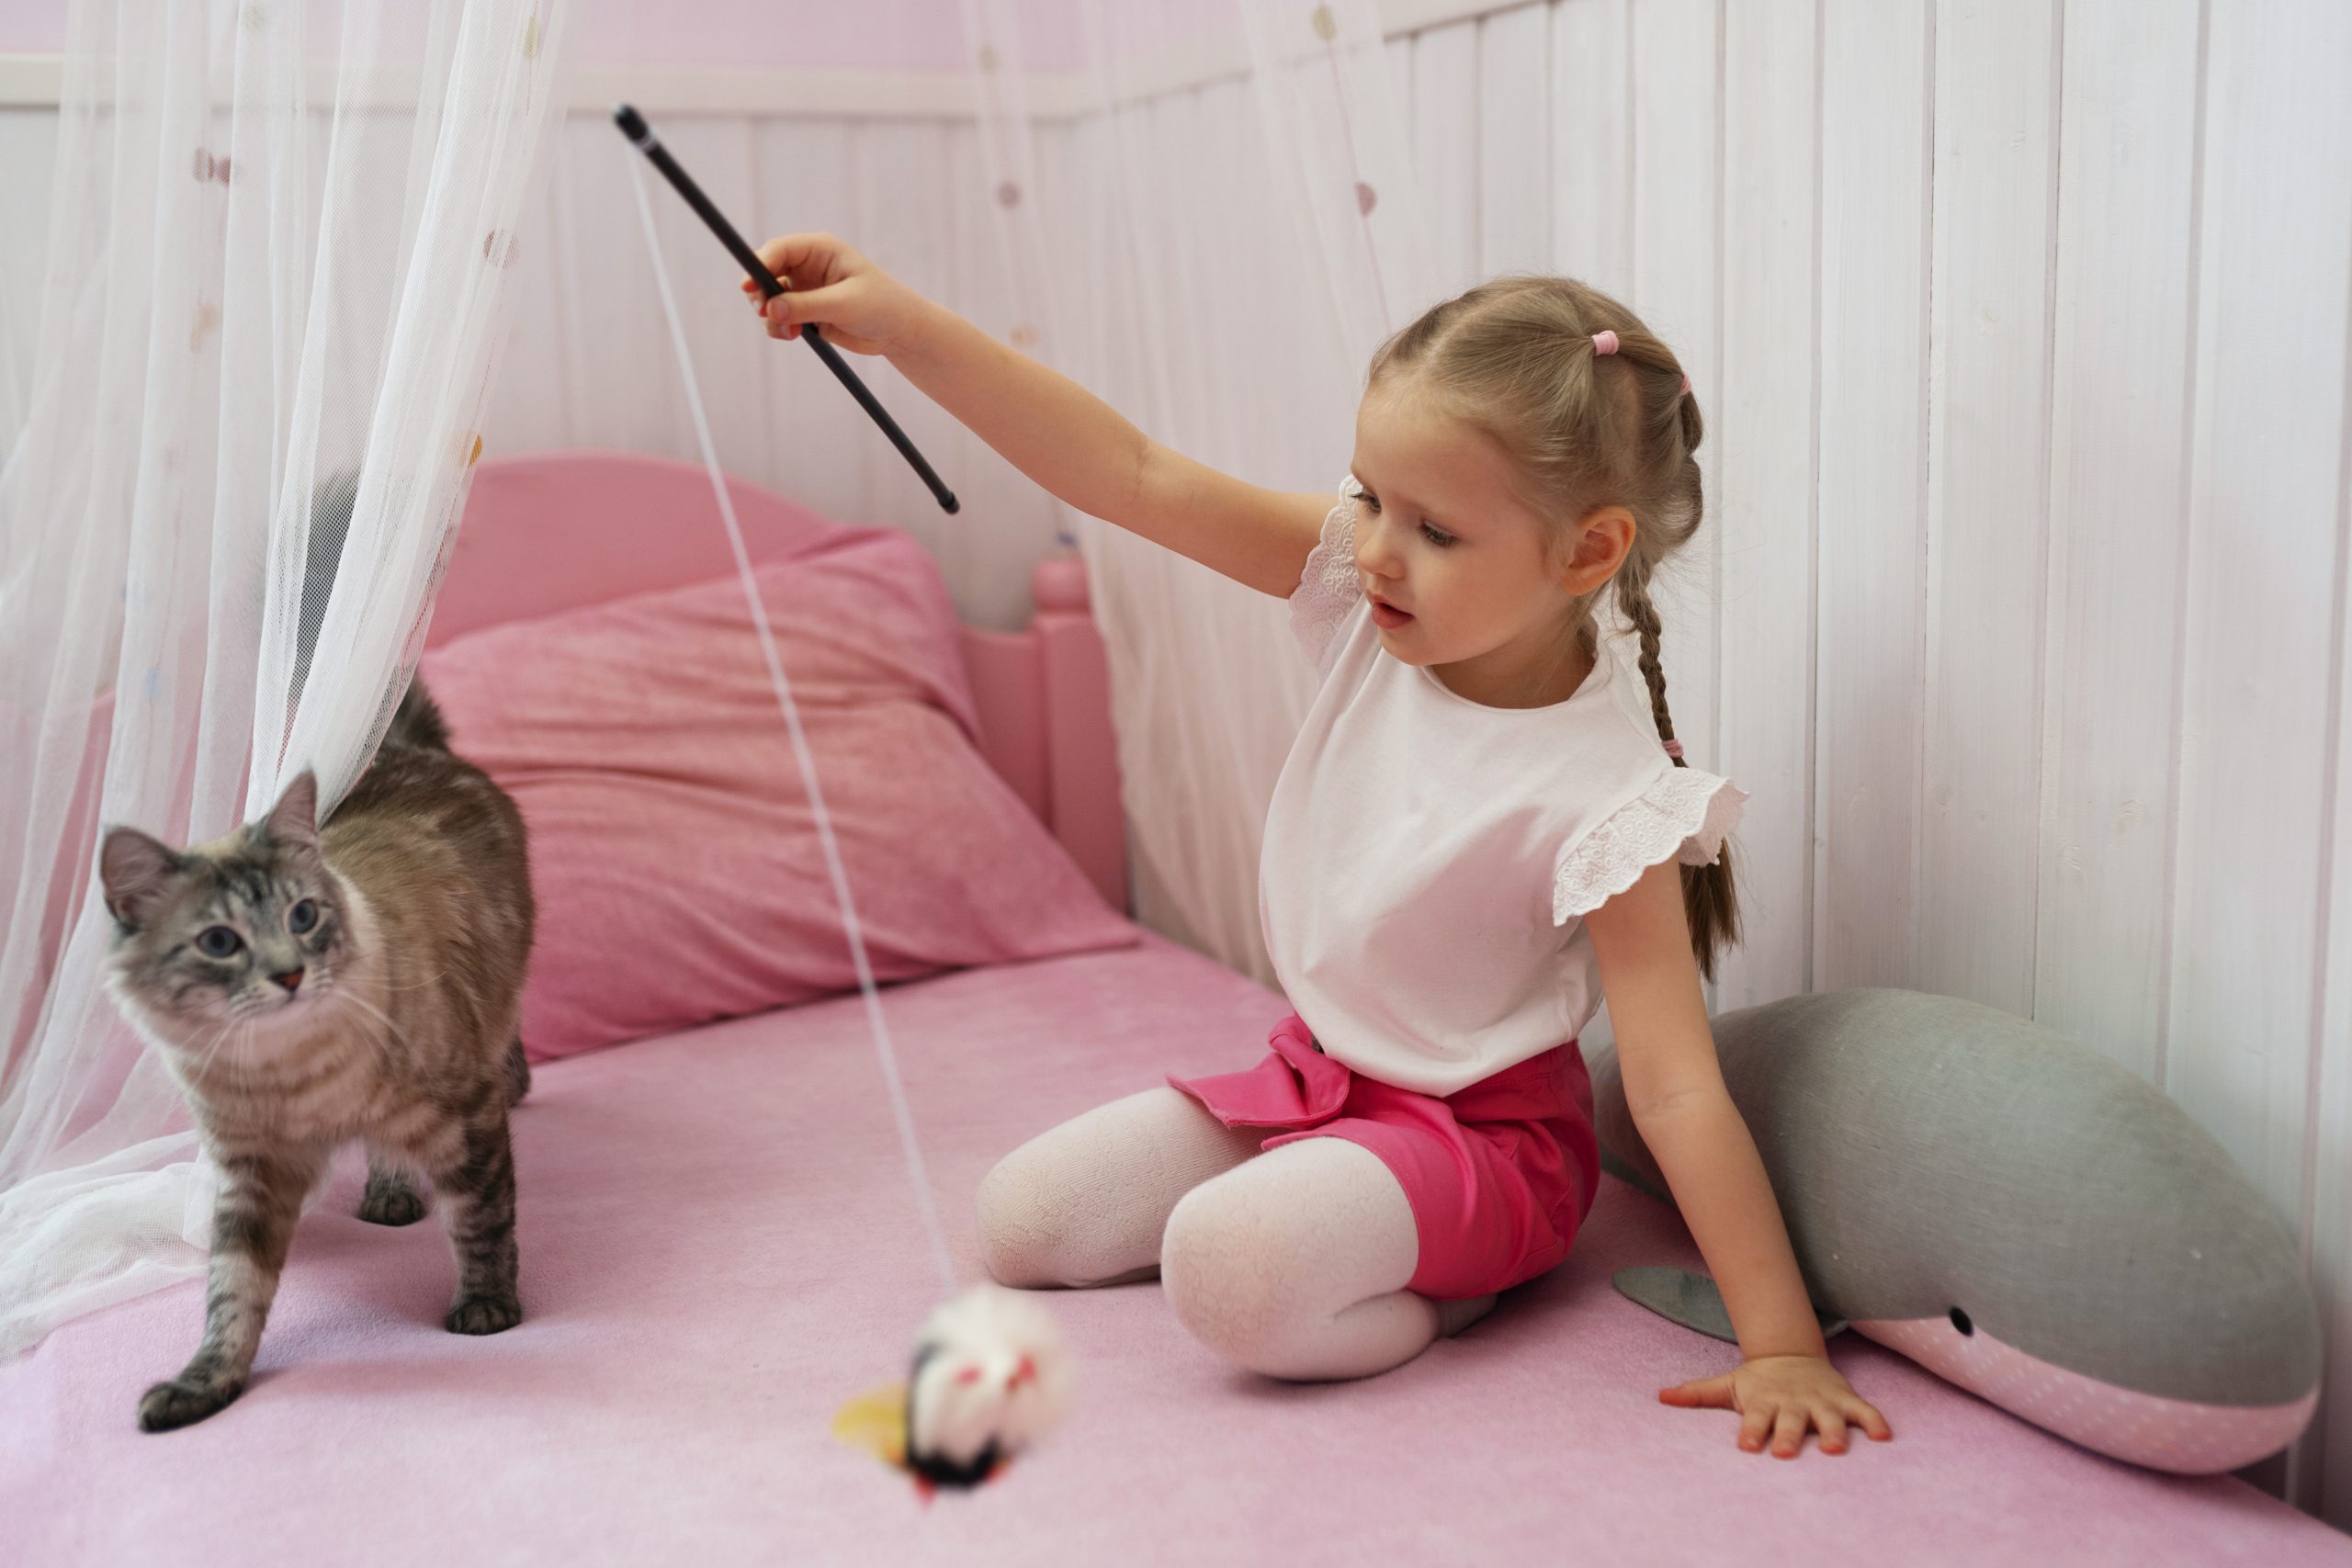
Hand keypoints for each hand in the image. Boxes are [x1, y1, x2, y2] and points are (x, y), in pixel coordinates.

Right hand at [739, 232, 923, 356]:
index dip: (759, 265)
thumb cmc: (881, 306)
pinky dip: (779, 327)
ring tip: (791, 332)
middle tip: (766, 314)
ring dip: (771, 317)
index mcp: (819, 249)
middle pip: (765, 273)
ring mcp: (804, 289)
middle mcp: (807, 266)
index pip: (779, 250)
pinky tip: (795, 335)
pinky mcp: (805, 311)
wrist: (899, 331)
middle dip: (761, 295)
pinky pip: (778, 317)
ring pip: (768, 298)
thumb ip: (806, 306)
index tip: (748, 286)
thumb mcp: (844, 304)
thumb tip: (770, 310)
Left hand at [1659, 1354, 1891, 1456]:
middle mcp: (1793, 1402)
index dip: (1750, 1431)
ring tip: (1835, 1449)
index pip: (1754, 1418)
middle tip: (1785, 1453)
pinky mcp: (1844, 1399)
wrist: (1791, 1353)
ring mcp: (1820, 1400)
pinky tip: (1884, 1437)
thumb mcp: (1728, 1384)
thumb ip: (1697, 1393)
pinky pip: (1863, 1411)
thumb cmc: (1758, 1382)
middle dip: (1788, 1436)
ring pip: (1829, 1418)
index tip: (1745, 1446)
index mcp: (1764, 1401)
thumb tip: (1661, 1396)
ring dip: (1833, 1432)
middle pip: (1790, 1421)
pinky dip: (1874, 1422)